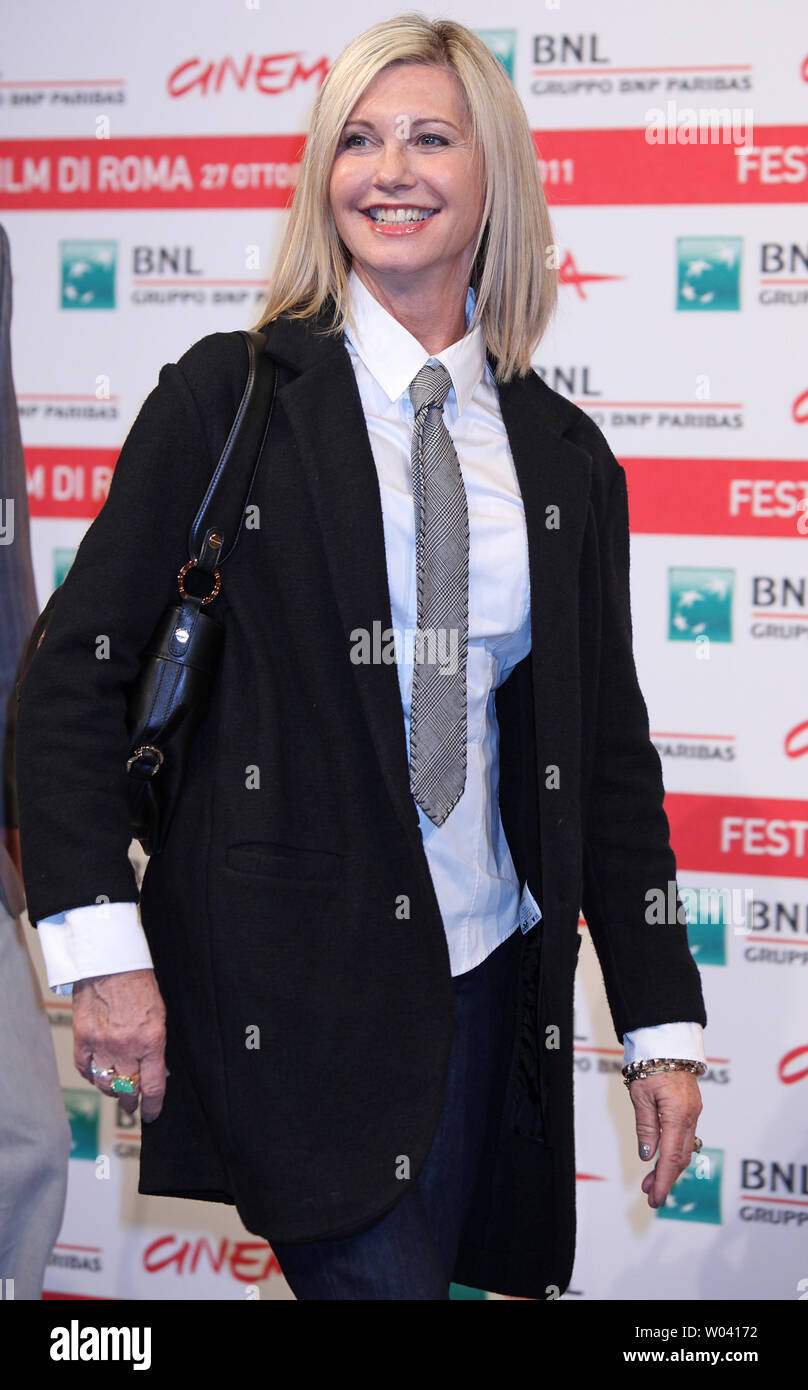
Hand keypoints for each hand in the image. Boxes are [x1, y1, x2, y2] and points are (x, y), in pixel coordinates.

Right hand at [73, 968, 166, 1122]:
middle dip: (131, 1101)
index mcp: (150, 1041)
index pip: (152, 1086)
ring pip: (105, 1084)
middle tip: (133, 1104)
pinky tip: (97, 1075)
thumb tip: (153, 1071)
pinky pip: (85, 1069)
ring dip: (111, 1091)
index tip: (152, 1113)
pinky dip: (91, 1076)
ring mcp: (101, 1044)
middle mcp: (126, 1047)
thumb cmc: (139, 985)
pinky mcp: (82, 1038)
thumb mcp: (159, 1016)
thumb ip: (155, 1046)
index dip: (153, 1105)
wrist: (111, 963)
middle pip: (127, 1090)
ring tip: (116, 1091)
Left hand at [629, 1070, 702, 1208]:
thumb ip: (646, 1127)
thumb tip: (648, 1156)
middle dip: (666, 1179)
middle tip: (650, 1194)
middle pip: (681, 1157)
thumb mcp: (641, 1096)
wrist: (667, 1040)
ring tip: (650, 1180)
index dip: (663, 1181)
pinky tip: (663, 1157)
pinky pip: (685, 1136)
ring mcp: (693, 1112)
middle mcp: (690, 1116)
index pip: (672, 1157)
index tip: (654, 1198)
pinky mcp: (691, 1108)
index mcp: (677, 1115)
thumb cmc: (651, 1063)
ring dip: (669, 1166)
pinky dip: (674, 1151)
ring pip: (684, 1148)